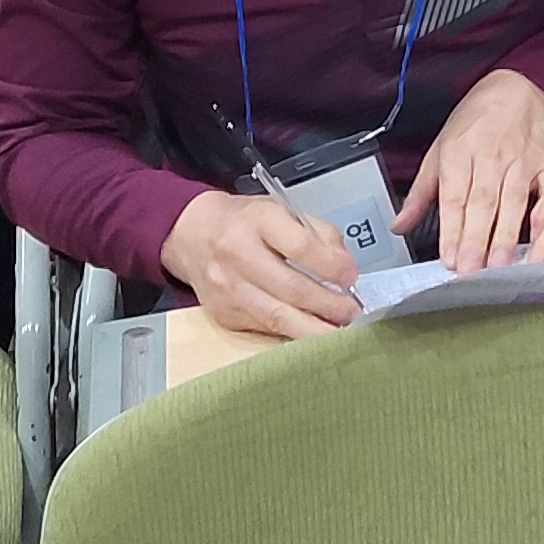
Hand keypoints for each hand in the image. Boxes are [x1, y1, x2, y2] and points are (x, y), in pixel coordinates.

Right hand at [164, 188, 363, 337]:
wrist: (192, 234)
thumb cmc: (244, 222)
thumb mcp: (282, 211)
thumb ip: (318, 233)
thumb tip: (345, 267)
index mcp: (258, 220)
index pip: (299, 246)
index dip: (330, 265)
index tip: (351, 278)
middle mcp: (238, 254)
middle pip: (290, 288)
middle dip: (328, 305)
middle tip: (352, 312)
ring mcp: (228, 288)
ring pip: (277, 317)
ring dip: (314, 328)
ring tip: (339, 331)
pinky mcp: (223, 314)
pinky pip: (264, 328)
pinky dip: (292, 332)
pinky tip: (311, 332)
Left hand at [410, 68, 543, 273]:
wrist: (514, 90)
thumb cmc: (473, 123)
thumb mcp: (439, 150)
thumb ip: (421, 192)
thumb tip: (399, 225)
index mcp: (459, 153)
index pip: (454, 198)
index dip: (452, 230)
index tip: (449, 258)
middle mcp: (490, 157)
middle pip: (482, 203)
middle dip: (476, 239)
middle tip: (471, 269)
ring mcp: (521, 160)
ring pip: (512, 201)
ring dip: (505, 234)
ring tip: (499, 264)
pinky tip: (538, 237)